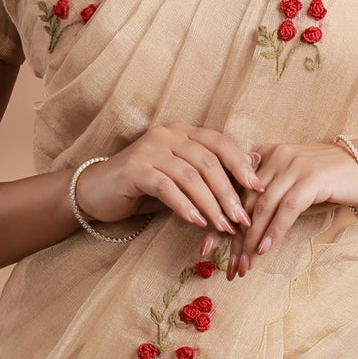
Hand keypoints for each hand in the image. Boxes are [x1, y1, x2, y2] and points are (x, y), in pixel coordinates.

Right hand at [72, 123, 261, 236]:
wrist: (98, 192)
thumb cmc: (145, 187)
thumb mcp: (181, 177)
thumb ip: (209, 174)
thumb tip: (251, 173)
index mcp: (183, 131)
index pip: (220, 143)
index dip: (241, 164)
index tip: (259, 188)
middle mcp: (168, 134)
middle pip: (208, 162)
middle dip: (229, 193)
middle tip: (242, 219)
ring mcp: (150, 149)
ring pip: (190, 176)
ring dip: (211, 204)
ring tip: (223, 227)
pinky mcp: (135, 169)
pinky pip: (167, 188)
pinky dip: (185, 206)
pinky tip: (197, 222)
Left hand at [228, 139, 357, 274]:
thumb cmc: (331, 176)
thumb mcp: (294, 177)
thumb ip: (270, 189)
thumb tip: (245, 222)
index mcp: (266, 154)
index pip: (235, 191)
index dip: (220, 220)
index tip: (207, 247)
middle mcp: (276, 156)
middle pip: (245, 202)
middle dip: (232, 238)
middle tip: (224, 264)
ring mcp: (294, 166)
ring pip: (263, 208)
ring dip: (251, 240)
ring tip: (244, 264)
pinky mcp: (312, 179)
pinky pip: (286, 209)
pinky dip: (274, 231)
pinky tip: (265, 250)